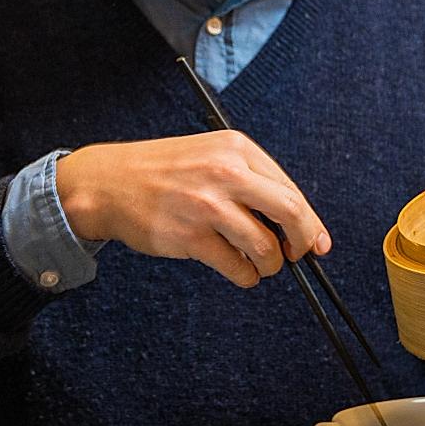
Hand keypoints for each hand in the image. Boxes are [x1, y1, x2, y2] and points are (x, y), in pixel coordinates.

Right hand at [56, 131, 331, 289]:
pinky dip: (245, 277)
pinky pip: (236, 267)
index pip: (289, 189)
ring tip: (260, 266)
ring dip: (270, 265)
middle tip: (298, 256)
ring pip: (265, 246)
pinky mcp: (189, 236)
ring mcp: (207, 205)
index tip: (317, 242)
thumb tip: (296, 222)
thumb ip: (250, 180)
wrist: (108, 183)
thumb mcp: (210, 155)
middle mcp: (225, 172)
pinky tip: (240, 273)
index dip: (310, 222)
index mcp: (235, 148)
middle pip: (289, 212)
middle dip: (303, 241)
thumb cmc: (164, 173)